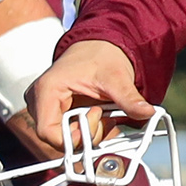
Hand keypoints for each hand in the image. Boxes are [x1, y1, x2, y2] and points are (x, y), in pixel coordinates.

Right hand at [27, 38, 149, 146]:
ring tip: (101, 112)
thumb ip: (129, 98)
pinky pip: (68, 132)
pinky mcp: (54, 113)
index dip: (72, 138)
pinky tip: (98, 114)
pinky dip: (87, 129)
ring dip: (88, 131)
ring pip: (63, 137)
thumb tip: (147, 112)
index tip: (94, 129)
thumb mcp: (116, 77)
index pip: (47, 132)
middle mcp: (39, 102)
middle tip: (102, 114)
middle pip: (56, 137)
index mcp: (46, 91)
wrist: (98, 47)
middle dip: (85, 133)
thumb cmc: (99, 56)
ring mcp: (45, 109)